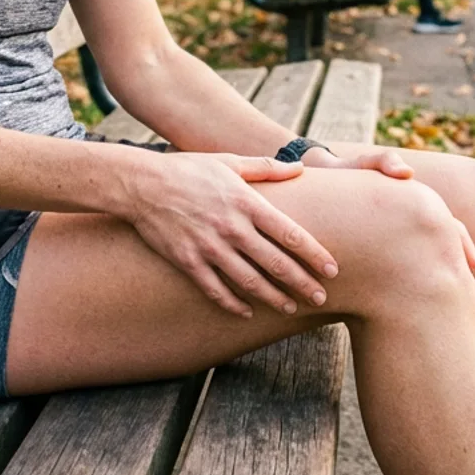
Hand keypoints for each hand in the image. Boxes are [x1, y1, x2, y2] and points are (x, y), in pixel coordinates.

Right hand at [124, 153, 336, 318]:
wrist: (142, 184)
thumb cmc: (189, 170)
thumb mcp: (229, 162)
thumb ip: (266, 168)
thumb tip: (299, 167)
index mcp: (246, 202)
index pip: (290, 233)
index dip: (314, 254)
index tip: (332, 269)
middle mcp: (231, 227)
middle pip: (275, 262)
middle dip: (301, 283)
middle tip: (320, 298)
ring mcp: (209, 247)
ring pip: (249, 281)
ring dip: (273, 298)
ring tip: (290, 308)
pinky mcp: (188, 262)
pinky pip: (215, 290)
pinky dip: (233, 304)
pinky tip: (247, 312)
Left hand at [300, 147, 474, 305]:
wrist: (310, 189)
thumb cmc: (339, 176)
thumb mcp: (359, 165)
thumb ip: (383, 162)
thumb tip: (407, 172)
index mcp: (413, 209)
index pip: (449, 228)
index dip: (463, 246)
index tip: (472, 268)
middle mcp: (409, 228)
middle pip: (446, 253)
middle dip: (462, 277)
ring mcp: (393, 246)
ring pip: (427, 268)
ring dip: (444, 288)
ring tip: (456, 315)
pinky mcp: (374, 261)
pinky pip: (399, 279)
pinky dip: (414, 294)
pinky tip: (417, 314)